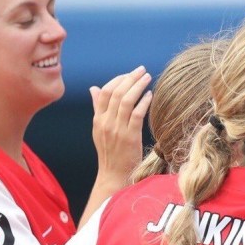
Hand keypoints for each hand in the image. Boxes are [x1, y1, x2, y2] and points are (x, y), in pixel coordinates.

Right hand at [90, 66, 152, 181]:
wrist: (113, 174)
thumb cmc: (111, 152)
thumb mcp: (100, 129)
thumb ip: (98, 108)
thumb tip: (94, 88)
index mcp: (98, 119)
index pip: (104, 92)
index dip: (117, 80)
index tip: (129, 74)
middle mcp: (106, 122)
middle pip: (116, 93)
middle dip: (129, 78)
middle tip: (141, 70)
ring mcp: (117, 129)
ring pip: (126, 101)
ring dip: (138, 86)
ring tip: (147, 78)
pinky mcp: (129, 137)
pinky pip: (136, 115)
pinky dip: (143, 102)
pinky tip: (150, 95)